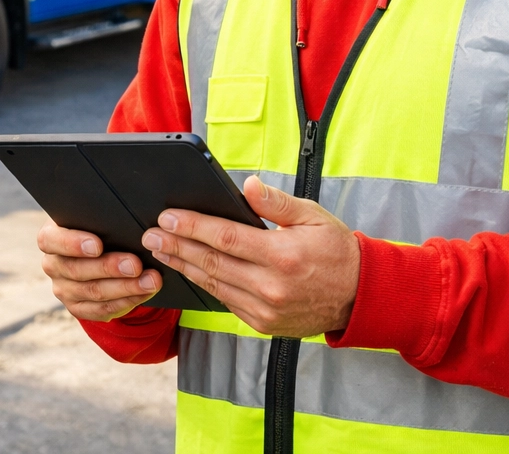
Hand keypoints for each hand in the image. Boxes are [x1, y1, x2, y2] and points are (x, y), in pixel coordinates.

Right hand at [37, 220, 161, 321]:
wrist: (98, 250)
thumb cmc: (99, 223)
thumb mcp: (95, 215)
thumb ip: (102, 211)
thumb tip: (128, 205)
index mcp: (51, 237)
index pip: (52, 240)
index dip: (73, 244)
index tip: (98, 245)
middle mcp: (53, 264)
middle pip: (77, 270)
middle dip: (109, 268)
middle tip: (136, 264)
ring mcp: (64, 289)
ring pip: (93, 292)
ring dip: (125, 287)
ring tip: (151, 280)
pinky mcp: (78, 307)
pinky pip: (102, 309)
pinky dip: (127, 301)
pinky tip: (145, 292)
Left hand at [141, 175, 359, 336]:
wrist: (359, 296)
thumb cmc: (336, 249)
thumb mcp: (312, 215)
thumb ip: (276, 202)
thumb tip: (247, 185)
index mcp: (282, 256)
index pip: (226, 238)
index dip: (193, 226)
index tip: (168, 215)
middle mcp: (270, 287)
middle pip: (211, 263)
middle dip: (177, 245)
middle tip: (150, 233)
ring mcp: (265, 310)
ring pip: (213, 285)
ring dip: (183, 265)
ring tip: (160, 249)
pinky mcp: (262, 324)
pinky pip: (225, 301)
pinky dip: (204, 284)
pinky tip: (188, 270)